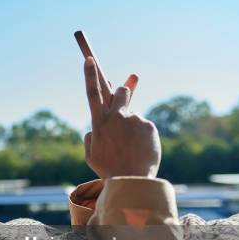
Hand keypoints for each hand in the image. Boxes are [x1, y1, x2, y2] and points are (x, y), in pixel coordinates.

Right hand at [83, 57, 160, 178]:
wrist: (131, 180)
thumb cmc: (109, 169)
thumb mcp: (91, 154)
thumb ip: (90, 137)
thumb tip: (94, 127)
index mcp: (99, 122)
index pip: (92, 92)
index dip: (90, 75)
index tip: (90, 60)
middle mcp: (116, 117)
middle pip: (121, 92)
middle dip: (124, 91)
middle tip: (126, 95)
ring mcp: (134, 120)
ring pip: (133, 115)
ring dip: (132, 125)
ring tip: (132, 146)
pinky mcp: (148, 126)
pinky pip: (145, 127)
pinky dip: (143, 138)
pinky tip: (141, 151)